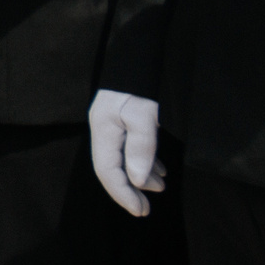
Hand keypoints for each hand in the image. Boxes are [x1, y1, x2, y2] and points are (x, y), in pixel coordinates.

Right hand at [89, 89, 166, 216]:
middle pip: (111, 168)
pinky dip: (144, 163)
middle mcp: (104, 129)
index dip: (123, 194)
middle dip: (129, 190)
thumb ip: (141, 149)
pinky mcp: (124, 120)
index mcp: (104, 130)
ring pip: (122, 159)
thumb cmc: (142, 86)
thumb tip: (138, 182)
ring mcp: (113, 124)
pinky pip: (130, 149)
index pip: (108, 171)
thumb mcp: (144, 116)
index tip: (141, 211)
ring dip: (139, 177)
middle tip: (147, 209)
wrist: (141, 53)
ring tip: (160, 187)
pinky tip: (158, 170)